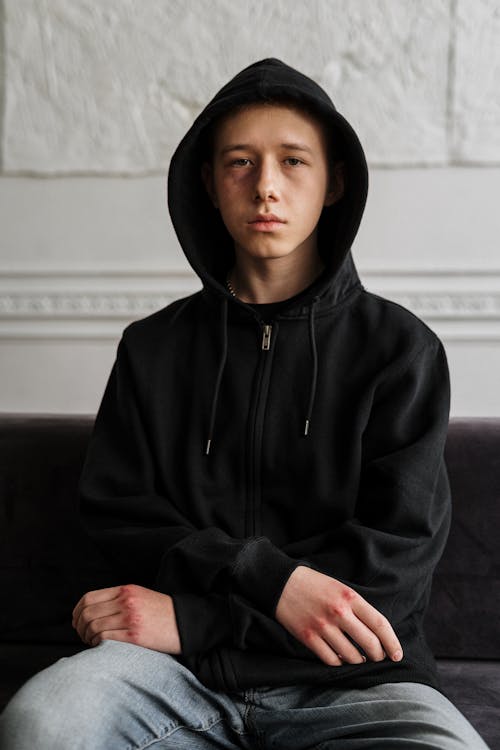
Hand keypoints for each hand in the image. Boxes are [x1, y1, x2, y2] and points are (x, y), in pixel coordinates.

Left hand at [72, 584, 181, 653]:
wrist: (186, 622)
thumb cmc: (161, 612)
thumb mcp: (140, 596)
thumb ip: (118, 599)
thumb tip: (92, 612)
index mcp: (126, 590)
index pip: (89, 598)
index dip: (77, 611)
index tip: (76, 621)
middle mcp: (126, 601)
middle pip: (88, 613)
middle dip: (79, 627)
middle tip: (83, 635)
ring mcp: (130, 618)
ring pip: (94, 627)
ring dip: (88, 637)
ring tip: (92, 642)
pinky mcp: (135, 635)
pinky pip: (105, 639)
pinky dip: (97, 644)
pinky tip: (101, 647)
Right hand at [275, 566, 402, 666]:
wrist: (281, 583)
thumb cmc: (314, 585)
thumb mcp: (340, 588)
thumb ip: (357, 607)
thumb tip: (376, 633)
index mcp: (349, 597)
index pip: (380, 624)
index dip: (392, 642)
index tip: (397, 655)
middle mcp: (339, 612)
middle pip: (369, 643)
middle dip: (378, 655)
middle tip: (377, 657)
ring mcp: (323, 626)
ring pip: (352, 656)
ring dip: (359, 660)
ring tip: (359, 657)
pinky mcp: (308, 637)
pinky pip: (331, 660)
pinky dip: (340, 662)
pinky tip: (341, 657)